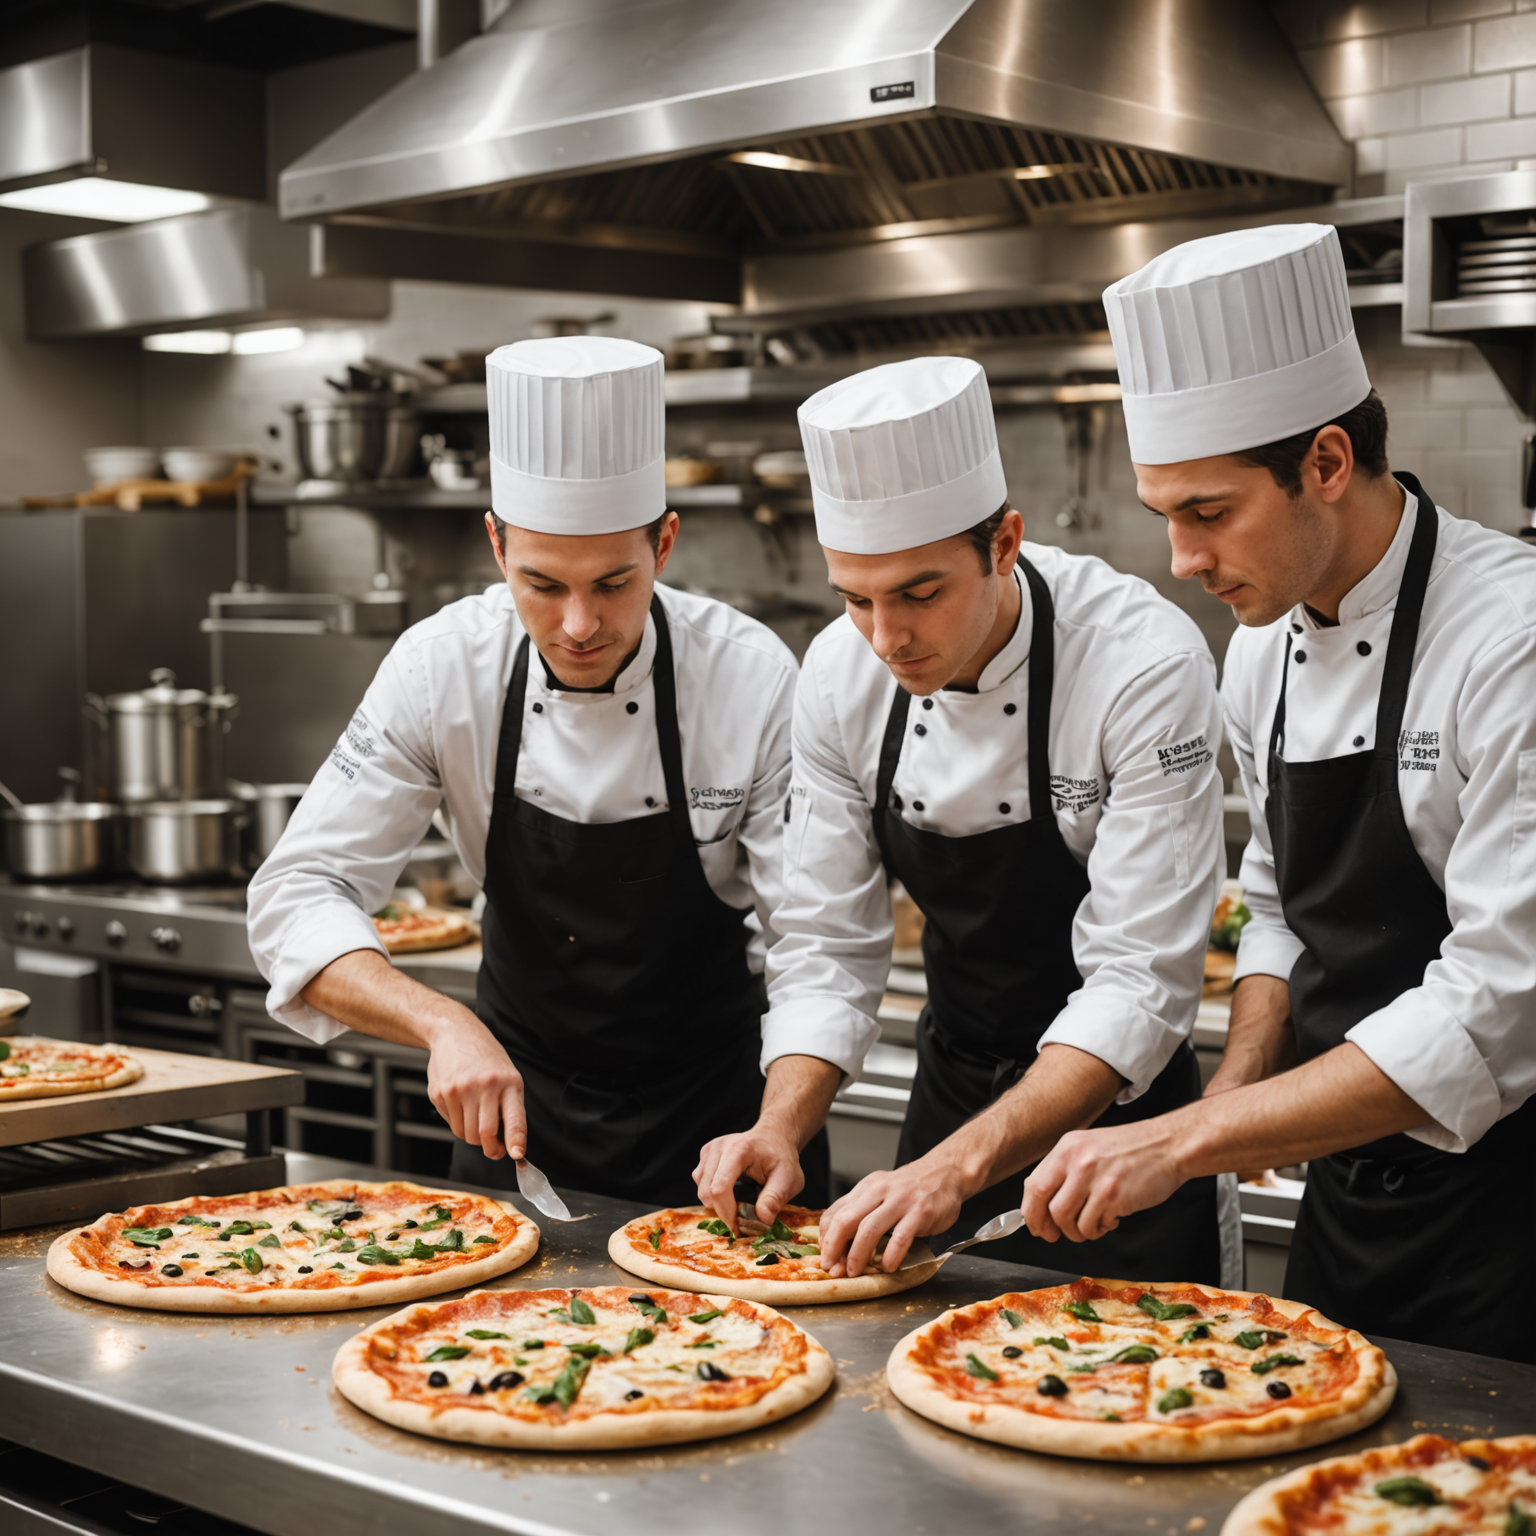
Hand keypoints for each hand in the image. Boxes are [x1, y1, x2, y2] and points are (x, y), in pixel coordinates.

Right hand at [425, 1015, 525, 1161]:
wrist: (455, 1033)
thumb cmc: (485, 1058)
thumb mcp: (507, 1075)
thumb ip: (508, 1106)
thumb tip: (508, 1143)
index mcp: (509, 1082)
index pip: (514, 1118)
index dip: (515, 1140)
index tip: (517, 1155)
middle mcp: (485, 1086)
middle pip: (485, 1134)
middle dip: (491, 1149)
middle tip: (495, 1150)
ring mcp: (461, 1090)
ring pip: (466, 1134)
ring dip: (473, 1136)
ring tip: (477, 1119)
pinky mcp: (441, 1093)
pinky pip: (451, 1124)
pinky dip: (458, 1123)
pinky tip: (461, 1105)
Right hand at [693, 1120, 803, 1231]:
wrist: (773, 1138)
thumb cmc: (781, 1158)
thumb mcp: (789, 1178)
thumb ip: (775, 1198)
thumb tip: (762, 1220)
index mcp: (739, 1149)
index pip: (720, 1187)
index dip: (726, 1212)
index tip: (739, 1227)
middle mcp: (718, 1147)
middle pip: (707, 1192)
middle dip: (723, 1211)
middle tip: (743, 1217)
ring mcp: (709, 1151)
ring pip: (702, 1191)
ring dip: (718, 1204)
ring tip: (740, 1200)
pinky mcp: (704, 1157)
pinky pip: (701, 1185)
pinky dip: (714, 1196)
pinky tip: (731, 1191)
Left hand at [817, 1158, 967, 1276]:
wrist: (945, 1173)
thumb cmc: (910, 1189)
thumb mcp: (880, 1192)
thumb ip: (862, 1212)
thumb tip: (838, 1243)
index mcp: (866, 1188)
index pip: (835, 1213)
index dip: (826, 1239)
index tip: (826, 1258)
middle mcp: (879, 1191)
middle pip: (846, 1221)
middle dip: (835, 1248)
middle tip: (833, 1268)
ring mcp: (900, 1201)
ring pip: (869, 1229)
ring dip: (858, 1254)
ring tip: (855, 1271)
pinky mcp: (920, 1212)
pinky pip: (900, 1237)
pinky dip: (891, 1255)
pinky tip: (888, 1267)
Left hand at [1021, 1121, 1184, 1243]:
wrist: (1168, 1145)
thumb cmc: (1132, 1150)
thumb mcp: (1089, 1147)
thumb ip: (1066, 1169)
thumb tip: (1043, 1202)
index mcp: (1067, 1147)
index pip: (1034, 1185)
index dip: (1031, 1211)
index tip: (1036, 1225)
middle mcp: (1078, 1161)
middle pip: (1046, 1205)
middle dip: (1047, 1227)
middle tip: (1055, 1235)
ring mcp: (1095, 1179)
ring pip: (1068, 1220)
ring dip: (1077, 1232)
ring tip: (1092, 1225)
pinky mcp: (1114, 1196)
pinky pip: (1094, 1226)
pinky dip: (1099, 1229)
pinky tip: (1111, 1218)